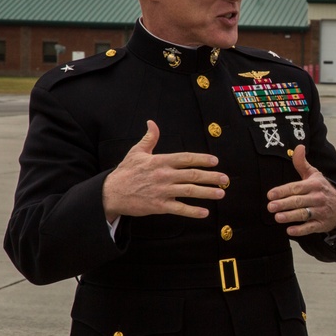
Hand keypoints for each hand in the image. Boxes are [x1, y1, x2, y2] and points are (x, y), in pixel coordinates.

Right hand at [102, 120, 227, 220]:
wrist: (111, 193)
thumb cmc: (125, 172)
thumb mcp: (136, 152)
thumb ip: (149, 138)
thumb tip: (152, 123)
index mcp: (160, 161)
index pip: (185, 158)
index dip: (202, 159)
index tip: (215, 161)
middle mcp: (164, 175)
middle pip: (192, 174)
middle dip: (211, 176)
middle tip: (225, 178)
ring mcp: (162, 191)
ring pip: (189, 191)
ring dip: (207, 192)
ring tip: (220, 193)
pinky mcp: (159, 206)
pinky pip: (179, 209)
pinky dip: (193, 211)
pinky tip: (205, 212)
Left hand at [266, 145, 335, 236]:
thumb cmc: (323, 189)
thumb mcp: (314, 175)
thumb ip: (302, 163)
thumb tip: (298, 146)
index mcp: (314, 184)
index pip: (296, 187)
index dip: (283, 190)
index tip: (270, 194)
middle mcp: (318, 198)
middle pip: (298, 201)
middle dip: (284, 204)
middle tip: (270, 206)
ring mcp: (320, 211)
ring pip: (304, 214)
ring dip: (290, 216)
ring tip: (277, 217)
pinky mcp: (322, 224)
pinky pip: (311, 228)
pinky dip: (301, 230)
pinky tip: (290, 230)